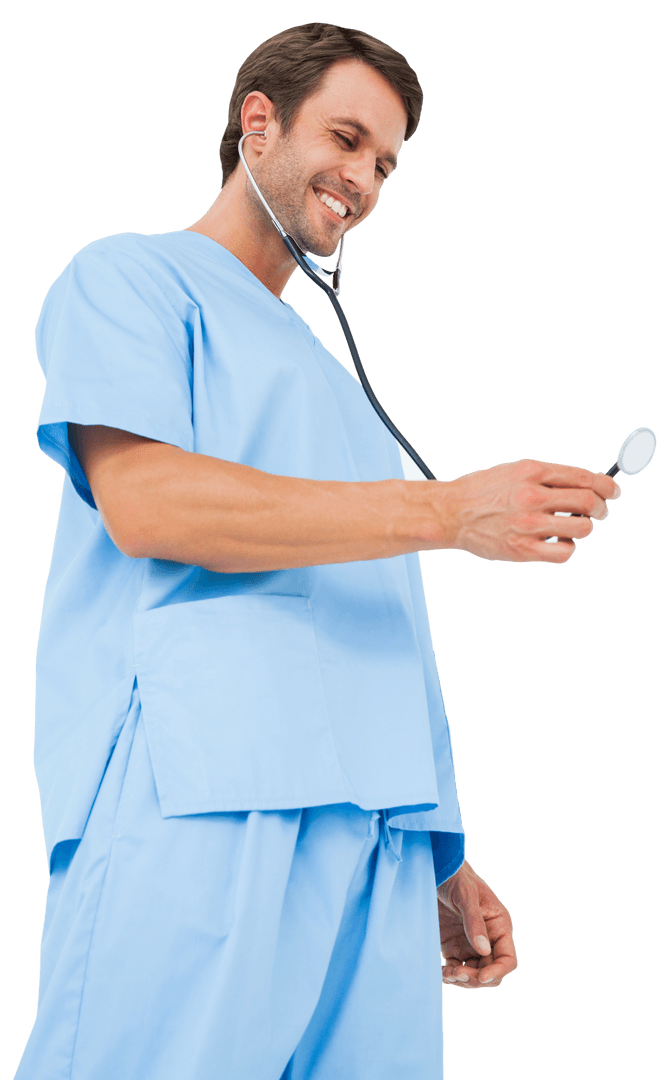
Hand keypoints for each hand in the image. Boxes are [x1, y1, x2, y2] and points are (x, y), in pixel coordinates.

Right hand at [437, 458, 620, 563]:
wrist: (450, 513)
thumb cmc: (482, 492)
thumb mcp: (515, 471)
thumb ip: (547, 477)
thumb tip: (584, 484)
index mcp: (532, 471)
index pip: (584, 477)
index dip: (605, 486)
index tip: (611, 492)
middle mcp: (532, 495)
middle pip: (588, 502)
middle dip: (601, 509)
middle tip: (599, 513)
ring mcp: (528, 523)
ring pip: (581, 528)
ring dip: (584, 529)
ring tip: (572, 528)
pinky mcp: (523, 548)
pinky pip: (564, 552)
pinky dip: (568, 547)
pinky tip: (557, 542)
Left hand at [437, 860, 516, 989]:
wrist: (437, 873)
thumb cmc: (457, 878)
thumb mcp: (466, 895)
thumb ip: (474, 922)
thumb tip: (484, 950)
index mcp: (499, 926)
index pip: (507, 959)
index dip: (498, 971)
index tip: (481, 977)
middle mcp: (488, 940)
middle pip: (491, 972)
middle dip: (476, 979)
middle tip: (457, 973)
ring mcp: (470, 945)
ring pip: (474, 975)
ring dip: (462, 980)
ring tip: (447, 974)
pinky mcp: (453, 948)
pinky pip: (456, 969)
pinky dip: (450, 976)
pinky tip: (441, 973)